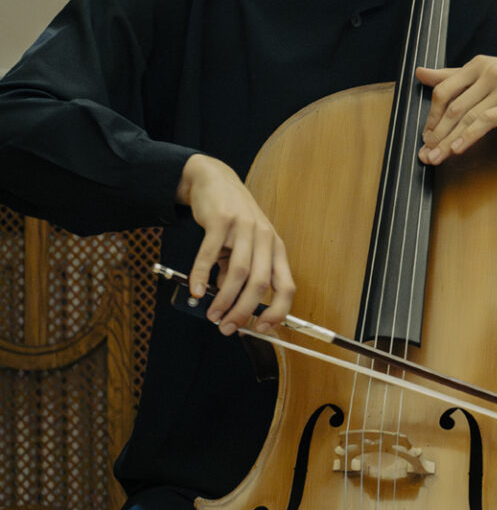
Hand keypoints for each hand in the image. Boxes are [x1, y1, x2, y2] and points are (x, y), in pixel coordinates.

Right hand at [176, 154, 295, 334]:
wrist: (215, 181)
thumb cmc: (234, 220)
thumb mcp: (245, 246)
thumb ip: (239, 273)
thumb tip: (229, 301)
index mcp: (276, 249)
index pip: (287, 286)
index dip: (278, 311)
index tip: (261, 329)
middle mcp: (266, 238)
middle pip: (260, 284)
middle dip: (244, 311)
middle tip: (227, 328)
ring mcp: (245, 228)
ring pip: (238, 273)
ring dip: (224, 299)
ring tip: (212, 314)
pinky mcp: (222, 221)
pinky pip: (210, 254)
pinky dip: (202, 275)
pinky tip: (196, 290)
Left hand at [416, 56, 496, 164]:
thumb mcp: (490, 71)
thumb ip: (455, 75)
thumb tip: (421, 72)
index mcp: (479, 64)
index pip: (445, 90)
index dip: (431, 116)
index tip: (426, 135)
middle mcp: (489, 73)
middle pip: (453, 106)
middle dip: (436, 133)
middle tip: (425, 152)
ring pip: (467, 117)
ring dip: (448, 141)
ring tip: (437, 157)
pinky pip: (486, 122)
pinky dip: (469, 136)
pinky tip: (459, 149)